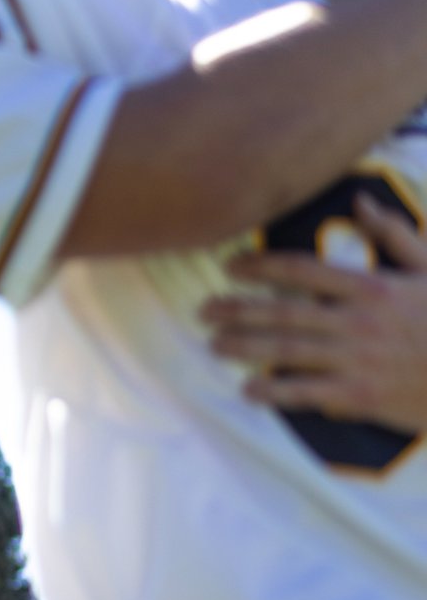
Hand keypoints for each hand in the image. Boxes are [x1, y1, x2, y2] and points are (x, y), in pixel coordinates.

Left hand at [200, 193, 426, 432]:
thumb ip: (395, 235)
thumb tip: (361, 203)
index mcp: (373, 287)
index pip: (302, 270)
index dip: (261, 267)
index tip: (231, 268)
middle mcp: (357, 321)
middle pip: (282, 311)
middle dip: (238, 310)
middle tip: (204, 310)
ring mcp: (356, 360)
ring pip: (286, 351)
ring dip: (244, 348)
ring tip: (214, 345)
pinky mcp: (359, 396)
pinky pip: (305, 393)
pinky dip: (274, 391)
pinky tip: (248, 391)